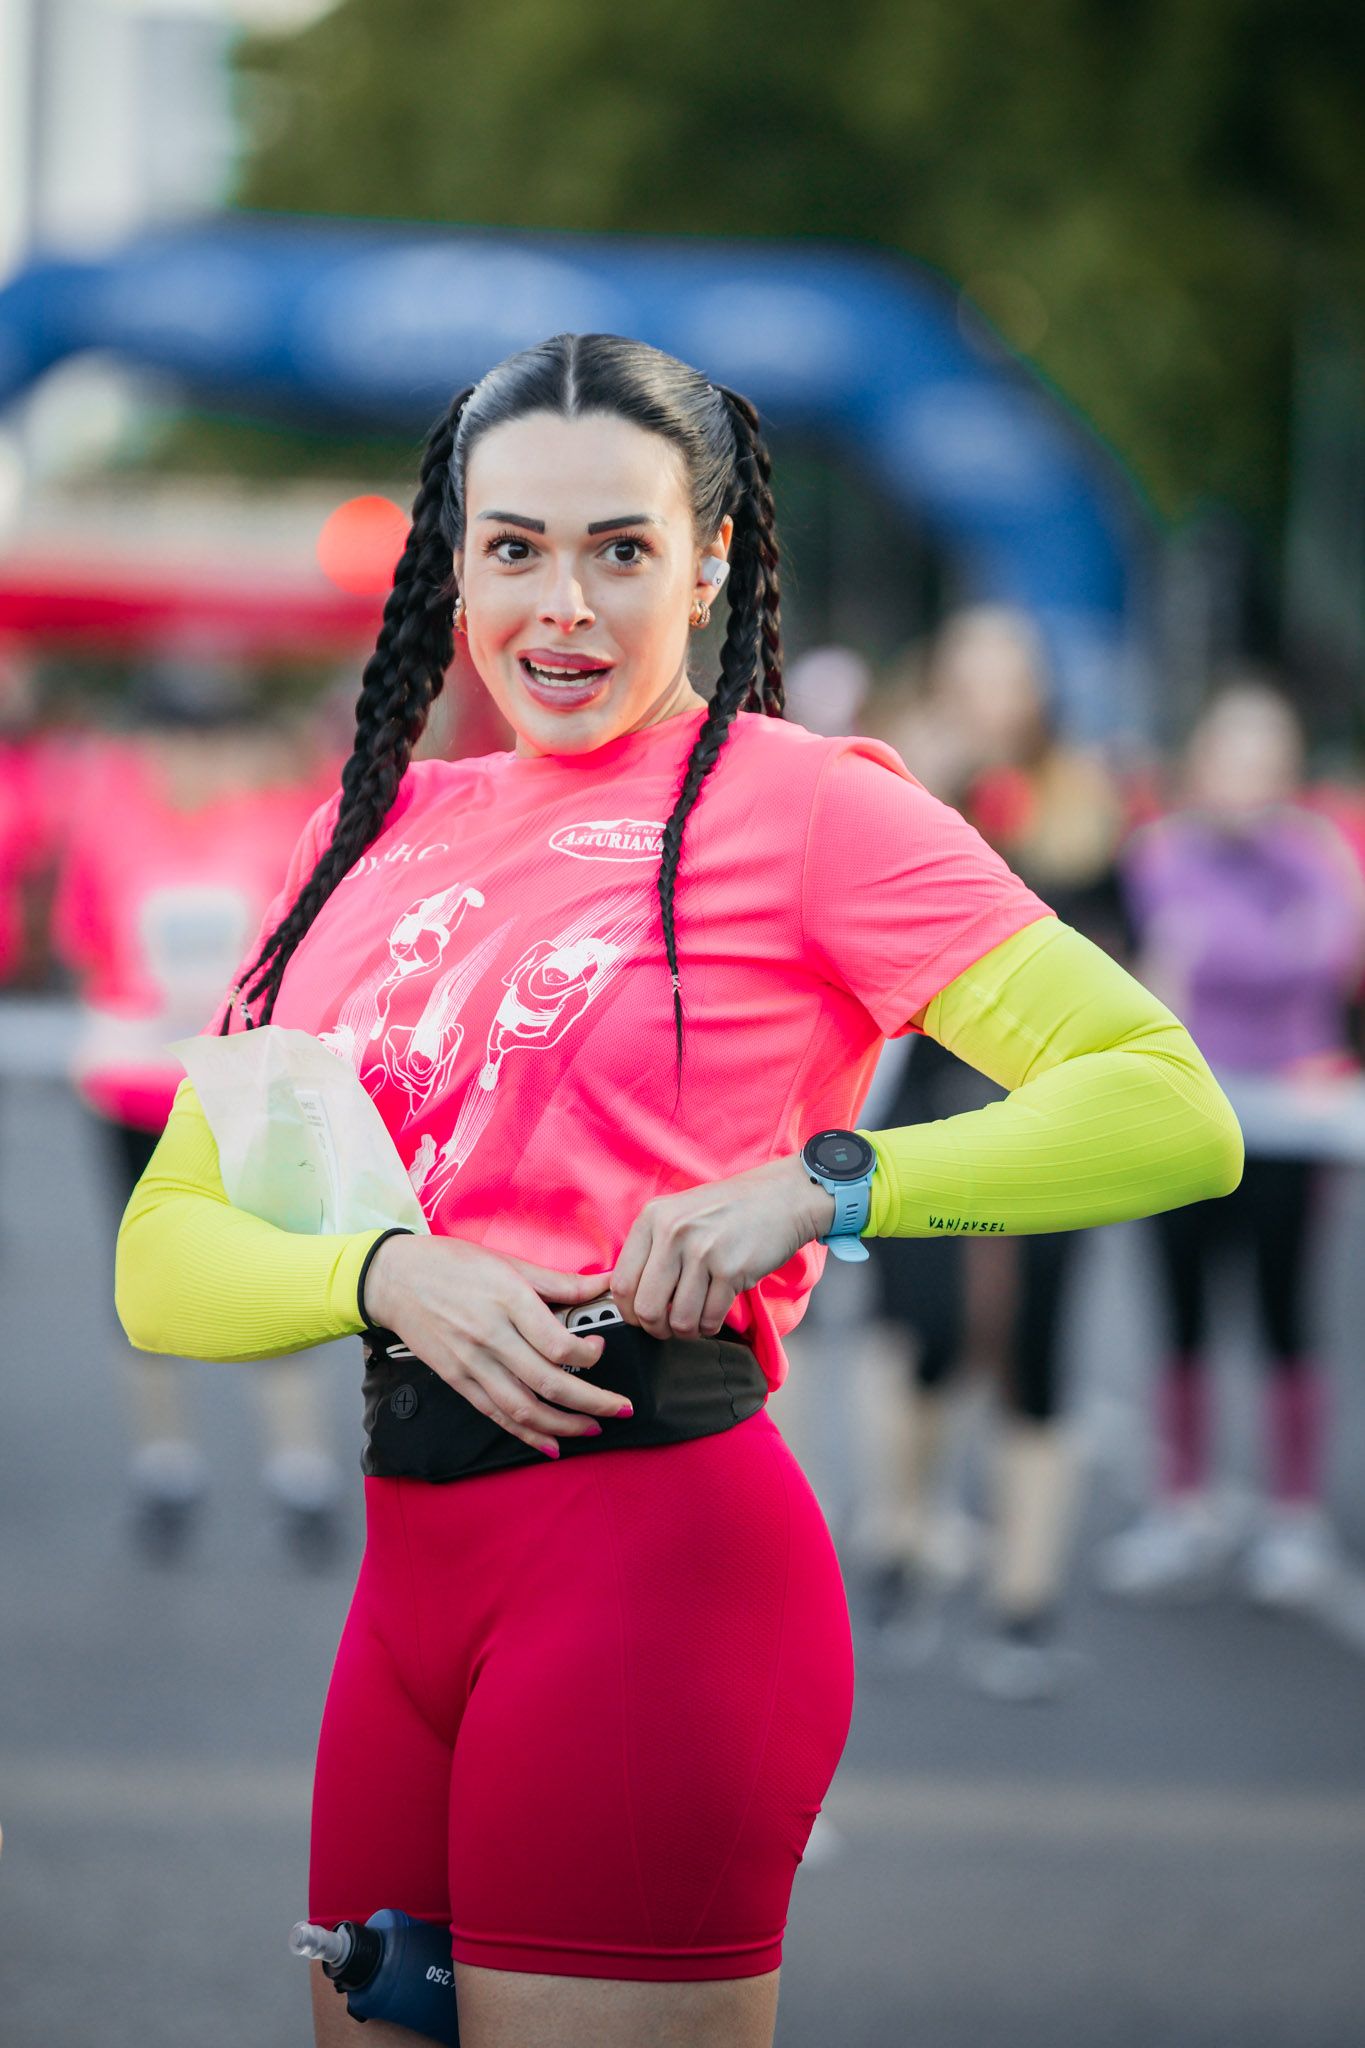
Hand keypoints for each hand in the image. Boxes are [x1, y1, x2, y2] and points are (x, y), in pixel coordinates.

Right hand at [362, 1235, 630, 1457]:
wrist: (393, 1279)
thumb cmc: (452, 1264)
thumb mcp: (507, 1262)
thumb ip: (558, 1282)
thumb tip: (604, 1285)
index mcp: (508, 1299)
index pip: (557, 1342)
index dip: (589, 1354)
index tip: (601, 1348)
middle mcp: (491, 1335)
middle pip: (549, 1381)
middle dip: (592, 1401)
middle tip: (620, 1408)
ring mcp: (472, 1363)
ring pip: (524, 1407)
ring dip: (564, 1425)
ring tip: (592, 1427)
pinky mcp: (458, 1380)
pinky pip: (496, 1415)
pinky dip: (525, 1434)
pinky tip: (550, 1444)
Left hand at [609, 1154, 835, 1340]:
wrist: (782, 1198)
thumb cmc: (729, 1210)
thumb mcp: (678, 1214)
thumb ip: (650, 1248)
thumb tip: (621, 1293)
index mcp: (653, 1218)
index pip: (621, 1282)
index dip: (628, 1311)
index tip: (639, 1318)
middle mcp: (673, 1233)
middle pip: (646, 1307)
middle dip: (656, 1328)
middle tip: (667, 1327)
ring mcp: (703, 1252)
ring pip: (679, 1319)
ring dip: (687, 1330)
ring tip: (694, 1321)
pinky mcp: (732, 1270)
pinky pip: (710, 1318)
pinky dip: (710, 1326)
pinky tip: (714, 1314)